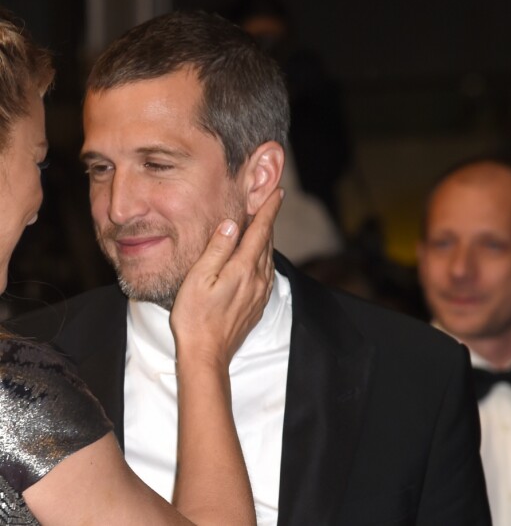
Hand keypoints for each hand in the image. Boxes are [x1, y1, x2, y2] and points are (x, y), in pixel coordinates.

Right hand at [169, 188, 283, 368]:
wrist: (207, 355)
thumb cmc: (196, 318)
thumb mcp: (199, 279)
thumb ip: (217, 249)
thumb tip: (232, 225)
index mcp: (243, 269)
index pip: (261, 231)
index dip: (270, 210)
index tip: (278, 193)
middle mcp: (258, 280)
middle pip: (268, 242)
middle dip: (271, 220)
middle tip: (273, 201)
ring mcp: (260, 293)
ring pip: (269, 258)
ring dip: (268, 238)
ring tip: (265, 224)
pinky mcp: (257, 305)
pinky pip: (267, 273)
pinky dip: (266, 257)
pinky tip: (260, 258)